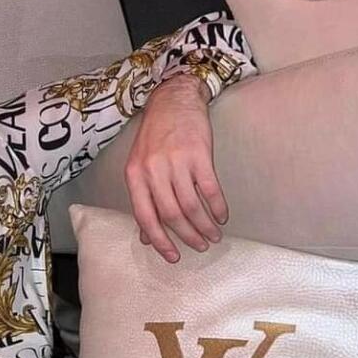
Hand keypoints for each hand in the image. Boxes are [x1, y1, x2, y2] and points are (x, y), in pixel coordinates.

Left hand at [123, 75, 226, 262]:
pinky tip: (222, 216)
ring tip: (214, 236)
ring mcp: (175, 161)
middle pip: (171, 215)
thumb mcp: (140, 166)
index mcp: (135, 176)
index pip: (145, 217)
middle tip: (201, 247)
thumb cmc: (155, 136)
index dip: (160, 241)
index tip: (174, 257)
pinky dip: (217, 207)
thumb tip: (146, 238)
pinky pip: (210, 189)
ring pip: (191, 205)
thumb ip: (143, 200)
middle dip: (188, 236)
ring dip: (205, 225)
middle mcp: (152, 170)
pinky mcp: (199, 153)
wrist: (173, 99)